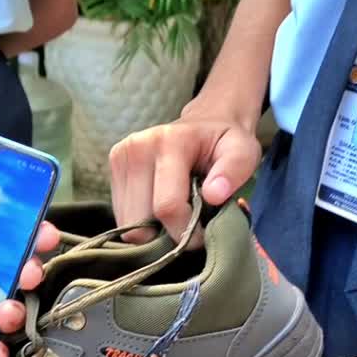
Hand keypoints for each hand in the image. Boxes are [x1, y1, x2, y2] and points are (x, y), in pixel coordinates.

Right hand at [109, 113, 261, 245]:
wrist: (205, 122)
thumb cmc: (225, 142)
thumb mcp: (243, 152)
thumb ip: (234, 171)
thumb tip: (214, 195)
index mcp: (168, 142)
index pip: (167, 207)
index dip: (186, 232)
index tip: (204, 235)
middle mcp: (135, 148)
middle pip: (140, 222)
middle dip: (166, 235)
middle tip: (189, 225)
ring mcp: (119, 158)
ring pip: (128, 224)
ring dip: (153, 230)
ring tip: (176, 212)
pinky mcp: (113, 169)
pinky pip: (122, 217)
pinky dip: (142, 222)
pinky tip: (160, 207)